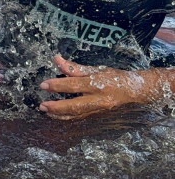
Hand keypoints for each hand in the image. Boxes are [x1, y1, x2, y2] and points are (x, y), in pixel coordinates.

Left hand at [38, 54, 164, 120]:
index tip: (43, 85)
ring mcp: (100, 111)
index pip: (74, 85)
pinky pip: (81, 118)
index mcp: (98, 85)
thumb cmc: (115, 77)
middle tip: (42, 105)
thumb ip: (75, 67)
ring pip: (77, 115)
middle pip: (75, 106)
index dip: (58, 85)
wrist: (135, 92)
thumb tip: (57, 59)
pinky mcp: (99, 117)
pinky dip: (69, 118)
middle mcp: (99, 100)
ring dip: (60, 115)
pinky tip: (58, 116)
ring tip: (46, 112)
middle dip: (57, 107)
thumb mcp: (96, 69)